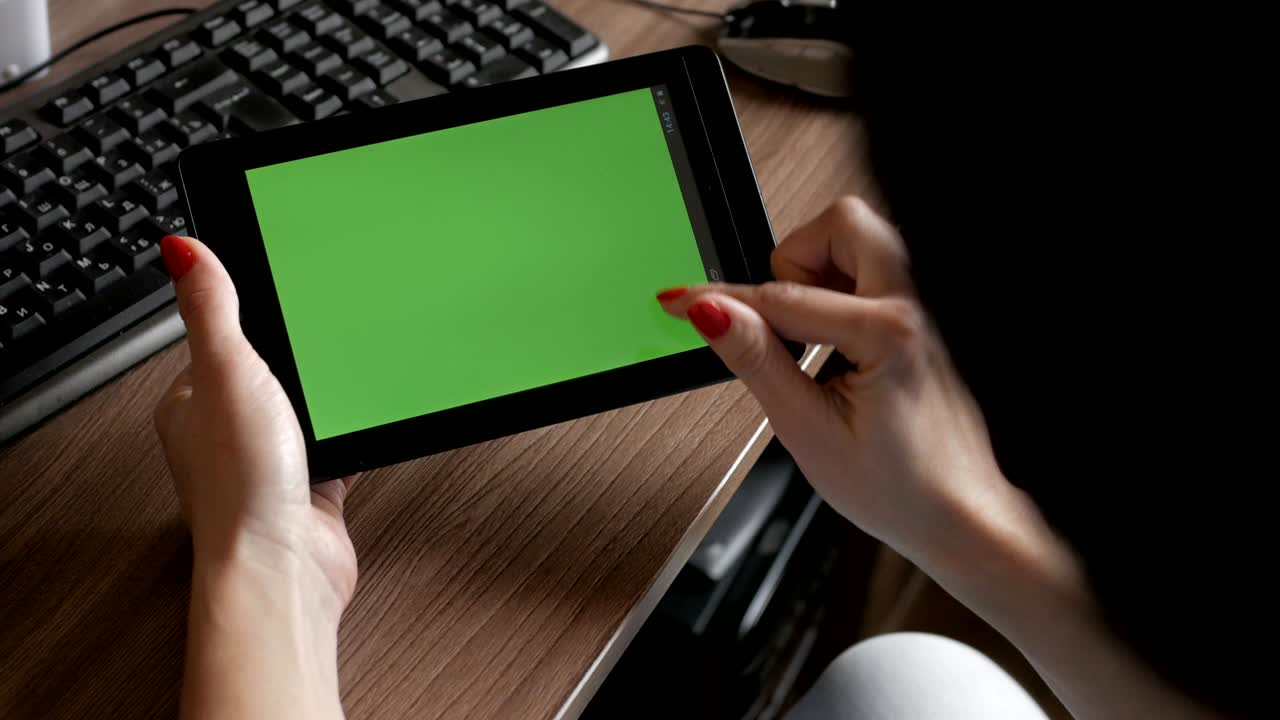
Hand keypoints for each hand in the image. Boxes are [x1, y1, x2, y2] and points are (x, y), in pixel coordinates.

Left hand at [154, 236, 352, 719]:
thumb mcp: (227, 372)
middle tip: (325, 328)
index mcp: (191, 403)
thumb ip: (213, 309)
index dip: (250, 311)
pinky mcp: (315, 487)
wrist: (285, 565)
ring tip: (349, 371)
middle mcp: (228, 434)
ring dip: (328, 397)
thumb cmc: (241, 485)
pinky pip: (341, 446)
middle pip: (269, 373)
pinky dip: (357, 433)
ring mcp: (273, 462)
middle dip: (298, 356)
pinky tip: (370, 420)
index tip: (280, 283)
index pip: (218, 337)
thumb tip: (181, 249)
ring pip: (306, 410)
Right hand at [658, 197, 1005, 562]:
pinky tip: (839, 343)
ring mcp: (928, 307)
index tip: (681, 299)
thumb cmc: (902, 489)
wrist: (960, 516)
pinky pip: (879, 269)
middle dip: (797, 260)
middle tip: (786, 320)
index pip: (782, 297)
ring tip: (815, 338)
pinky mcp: (928, 317)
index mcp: (890, 332)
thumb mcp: (809, 431)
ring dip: (823, 273)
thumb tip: (712, 313)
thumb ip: (758, 361)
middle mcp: (918, 305)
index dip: (721, 300)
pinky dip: (845, 290)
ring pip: (863, 238)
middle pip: (843, 223)